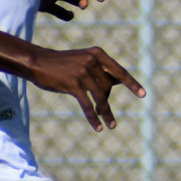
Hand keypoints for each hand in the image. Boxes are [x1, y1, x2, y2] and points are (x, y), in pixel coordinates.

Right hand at [26, 45, 144, 130]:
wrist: (38, 62)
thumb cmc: (63, 64)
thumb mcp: (84, 61)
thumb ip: (101, 70)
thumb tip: (120, 81)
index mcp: (98, 54)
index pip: (119, 71)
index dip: (132, 84)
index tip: (143, 95)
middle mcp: (92, 61)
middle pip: (108, 87)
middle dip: (106, 100)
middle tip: (101, 109)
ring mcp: (83, 72)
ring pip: (101, 98)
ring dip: (106, 113)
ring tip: (111, 125)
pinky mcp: (73, 84)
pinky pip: (87, 105)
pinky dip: (93, 117)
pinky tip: (98, 126)